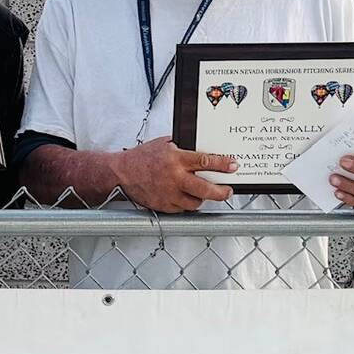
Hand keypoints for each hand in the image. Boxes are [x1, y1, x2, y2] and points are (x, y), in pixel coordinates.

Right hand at [112, 136, 236, 212]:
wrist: (121, 172)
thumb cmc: (141, 157)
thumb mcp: (164, 144)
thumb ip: (182, 148)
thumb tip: (203, 150)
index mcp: (175, 159)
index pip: (206, 162)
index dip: (223, 164)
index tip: (233, 166)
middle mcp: (174, 178)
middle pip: (206, 189)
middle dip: (221, 192)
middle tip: (227, 190)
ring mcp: (169, 194)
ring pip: (196, 203)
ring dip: (202, 199)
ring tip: (203, 193)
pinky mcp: (163, 205)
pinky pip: (182, 209)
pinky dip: (186, 204)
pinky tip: (185, 197)